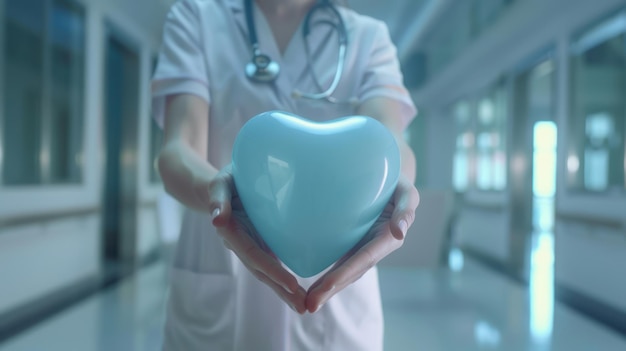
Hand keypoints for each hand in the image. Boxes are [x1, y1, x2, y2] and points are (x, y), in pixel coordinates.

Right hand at [207, 165, 306, 312]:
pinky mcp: (260, 244)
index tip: (292, 284)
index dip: (272, 270)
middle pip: (261, 272)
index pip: (254, 255)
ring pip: (267, 273)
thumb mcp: (220, 183)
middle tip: (303, 307)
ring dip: (283, 292)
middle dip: (281, 290)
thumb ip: (217, 198)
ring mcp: (251, 246)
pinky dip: (283, 280)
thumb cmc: (225, 181)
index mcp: (232, 231)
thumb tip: (217, 220)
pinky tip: (299, 292)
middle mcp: (241, 244)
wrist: (222, 187)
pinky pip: (272, 264)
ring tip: (303, 306)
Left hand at [305, 176, 419, 312]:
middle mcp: (375, 248)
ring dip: (327, 289)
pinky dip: (326, 277)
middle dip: (332, 289)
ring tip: (306, 303)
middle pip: (352, 272)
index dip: (346, 273)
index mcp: (387, 238)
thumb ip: (406, 210)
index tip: (327, 286)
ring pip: (344, 272)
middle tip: (310, 305)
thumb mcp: (407, 192)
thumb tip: (399, 232)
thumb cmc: (397, 183)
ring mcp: (363, 249)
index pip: (364, 258)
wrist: (388, 179)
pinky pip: (339, 262)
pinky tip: (309, 288)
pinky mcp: (353, 244)